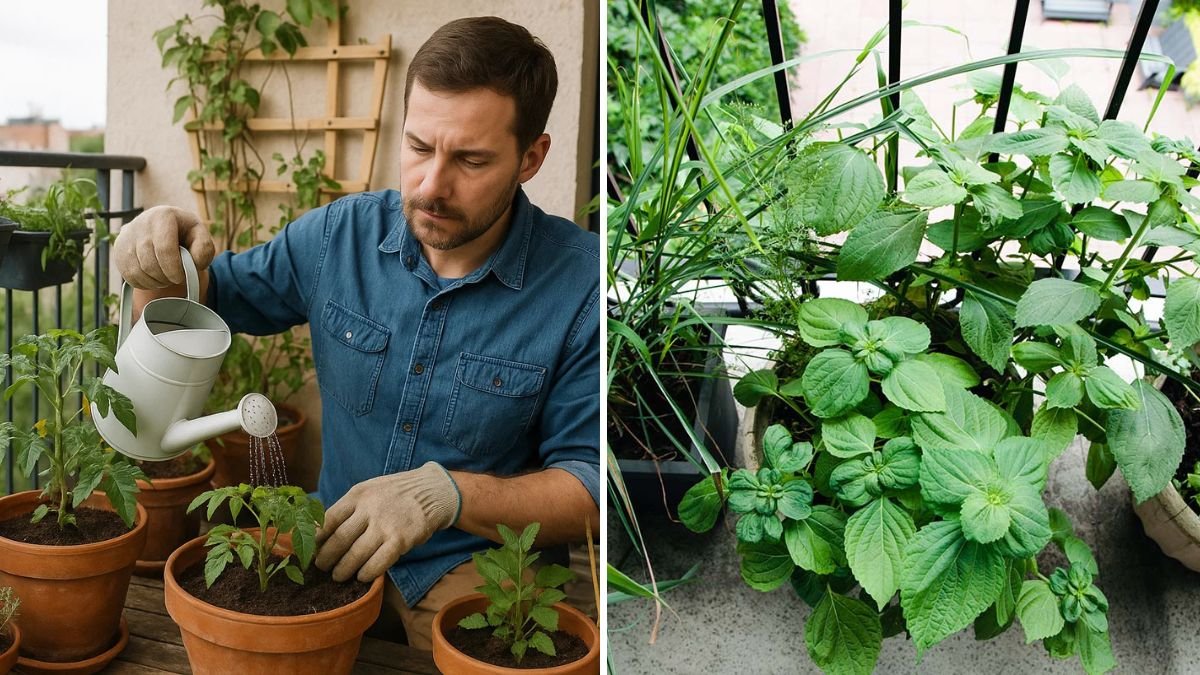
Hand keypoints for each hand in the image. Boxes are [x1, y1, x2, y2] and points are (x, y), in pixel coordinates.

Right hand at [113, 205, 214, 288]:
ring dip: (155, 281)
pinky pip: (128, 275)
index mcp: (163, 216)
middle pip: (149, 262)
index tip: (180, 277)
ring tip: (166, 278)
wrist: (162, 228)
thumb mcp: (200, 236)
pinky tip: (154, 278)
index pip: (164, 249)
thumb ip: (204, 249)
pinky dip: (143, 283)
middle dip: (165, 277)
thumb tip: (193, 263)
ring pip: (137, 270)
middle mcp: (140, 223)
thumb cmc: (185, 234)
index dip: (173, 268)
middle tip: (174, 279)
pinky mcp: (118, 249)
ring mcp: (126, 236)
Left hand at [315, 461, 460, 582]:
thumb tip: (321, 530)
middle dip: (326, 558)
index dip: (316, 539)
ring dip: (343, 570)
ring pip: (355, 554)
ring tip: (338, 576)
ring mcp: (385, 524)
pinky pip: (378, 563)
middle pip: (339, 539)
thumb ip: (349, 508)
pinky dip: (366, 573)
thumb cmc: (396, 494)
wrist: (433, 491)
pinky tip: (362, 577)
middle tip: (322, 568)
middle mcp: (369, 509)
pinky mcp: (401, 539)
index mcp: (357, 494)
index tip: (310, 551)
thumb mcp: (370, 490)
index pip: (328, 520)